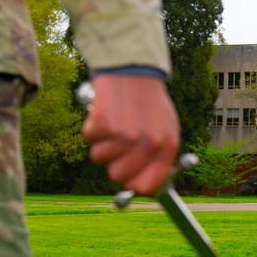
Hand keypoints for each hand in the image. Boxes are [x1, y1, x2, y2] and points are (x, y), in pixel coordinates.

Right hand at [82, 75, 179, 194]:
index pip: (147, 186)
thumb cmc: (149, 101)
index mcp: (167, 147)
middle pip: (118, 177)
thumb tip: (145, 184)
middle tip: (117, 144)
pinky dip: (92, 125)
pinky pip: (89, 137)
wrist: (134, 70)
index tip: (128, 177)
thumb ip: (158, 156)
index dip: (133, 184)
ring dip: (102, 142)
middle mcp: (148, 144)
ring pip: (99, 158)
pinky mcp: (105, 123)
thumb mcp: (165, 127)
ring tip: (115, 121)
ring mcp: (126, 135)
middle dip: (113, 163)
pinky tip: (105, 111)